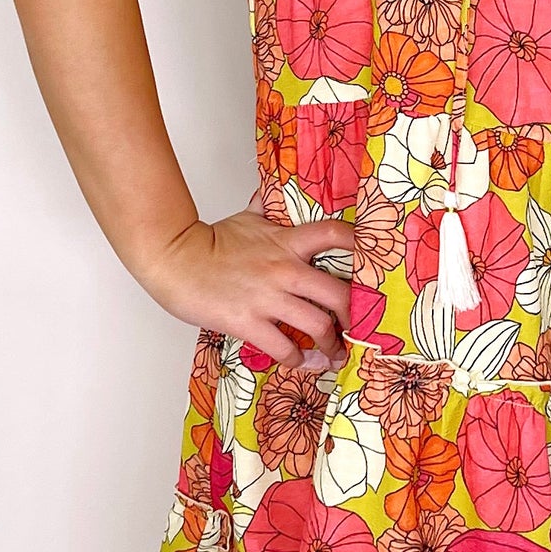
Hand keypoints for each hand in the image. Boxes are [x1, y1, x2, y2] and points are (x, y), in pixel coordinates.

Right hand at [137, 195, 355, 369]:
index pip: (336, 235)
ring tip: (335, 352)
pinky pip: (284, 348)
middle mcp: (284, 270)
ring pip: (318, 326)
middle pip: (339, 294)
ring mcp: (267, 299)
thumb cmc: (209, 241)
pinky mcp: (248, 323)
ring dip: (332, 344)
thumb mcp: (246, 218)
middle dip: (355, 316)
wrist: (174, 259)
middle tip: (359, 328)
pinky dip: (298, 360)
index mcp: (287, 242)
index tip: (376, 265)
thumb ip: (267, 207)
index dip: (362, 246)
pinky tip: (302, 361)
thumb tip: (273, 190)